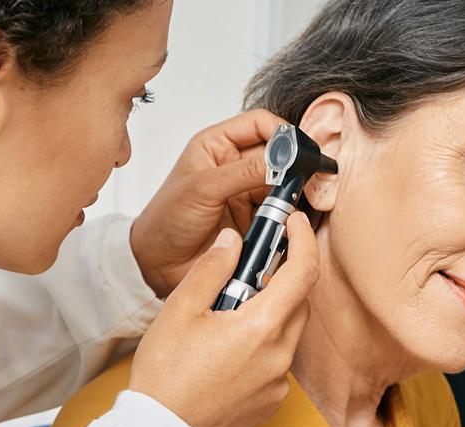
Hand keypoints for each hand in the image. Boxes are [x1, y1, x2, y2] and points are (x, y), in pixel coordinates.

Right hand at [128, 212, 318, 426]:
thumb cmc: (165, 373)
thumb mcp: (181, 309)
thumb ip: (212, 269)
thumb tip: (234, 241)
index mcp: (261, 327)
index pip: (303, 272)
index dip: (303, 240)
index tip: (295, 223)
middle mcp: (279, 356)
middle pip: (297, 303)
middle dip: (279, 279)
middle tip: (246, 272)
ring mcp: (278, 383)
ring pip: (286, 333)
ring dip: (268, 315)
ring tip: (226, 317)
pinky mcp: (271, 402)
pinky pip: (276, 363)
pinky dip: (261, 347)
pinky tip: (228, 352)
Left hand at [131, 109, 287, 297]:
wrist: (158, 265)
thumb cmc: (165, 221)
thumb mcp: (202, 189)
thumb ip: (244, 171)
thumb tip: (282, 159)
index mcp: (218, 145)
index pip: (260, 124)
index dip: (282, 131)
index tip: (298, 150)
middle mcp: (235, 165)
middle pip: (279, 153)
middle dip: (294, 165)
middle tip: (306, 179)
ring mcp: (247, 192)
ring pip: (284, 183)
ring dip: (291, 193)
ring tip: (290, 205)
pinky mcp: (256, 219)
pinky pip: (282, 212)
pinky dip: (289, 216)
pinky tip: (286, 222)